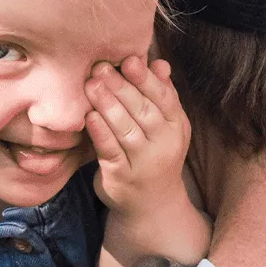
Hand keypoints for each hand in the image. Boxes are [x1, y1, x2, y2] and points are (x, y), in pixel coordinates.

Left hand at [85, 57, 191, 225]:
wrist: (153, 206)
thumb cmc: (155, 156)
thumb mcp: (166, 128)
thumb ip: (162, 95)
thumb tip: (160, 64)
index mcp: (176, 127)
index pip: (163, 98)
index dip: (146, 79)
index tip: (129, 60)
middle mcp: (164, 146)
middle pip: (143, 111)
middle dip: (121, 87)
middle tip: (101, 68)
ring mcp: (143, 164)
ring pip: (126, 130)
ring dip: (108, 105)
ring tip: (91, 85)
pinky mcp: (122, 178)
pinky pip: (111, 152)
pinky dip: (100, 133)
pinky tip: (89, 117)